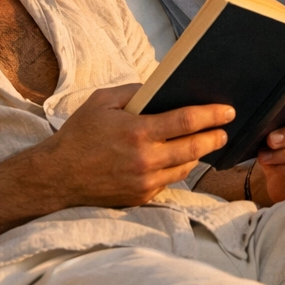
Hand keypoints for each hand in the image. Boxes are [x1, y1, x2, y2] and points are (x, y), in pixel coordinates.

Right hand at [25, 84, 232, 209]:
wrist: (56, 177)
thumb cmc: (78, 134)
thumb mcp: (102, 101)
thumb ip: (135, 91)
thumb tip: (162, 87)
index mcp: (137, 132)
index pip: (186, 121)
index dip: (211, 115)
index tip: (228, 111)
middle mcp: (145, 160)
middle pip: (194, 148)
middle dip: (214, 137)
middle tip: (224, 129)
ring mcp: (144, 182)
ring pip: (185, 167)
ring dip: (198, 154)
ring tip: (204, 142)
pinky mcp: (141, 197)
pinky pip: (169, 181)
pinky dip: (177, 169)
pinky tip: (179, 158)